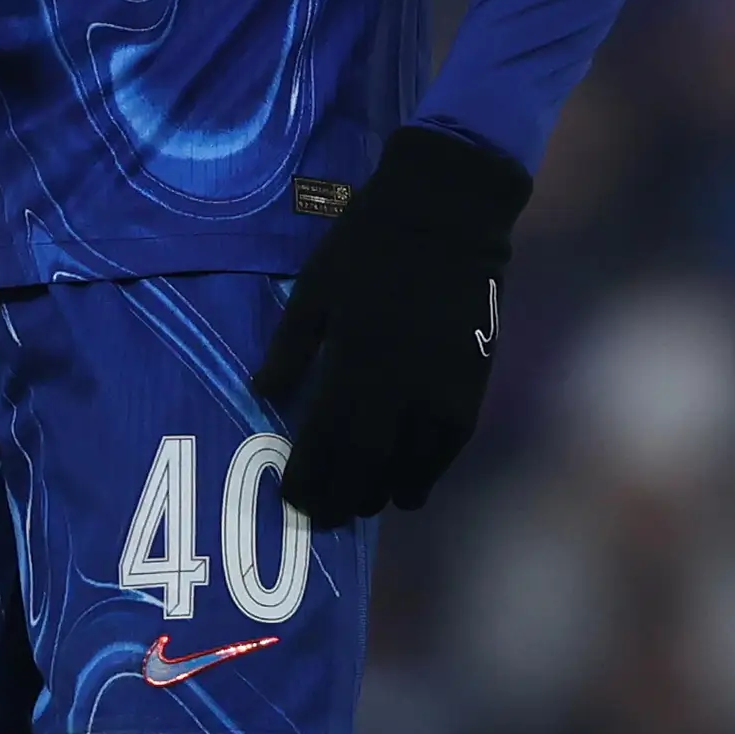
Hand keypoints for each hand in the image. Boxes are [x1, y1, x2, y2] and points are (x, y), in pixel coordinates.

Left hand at [251, 125, 529, 520]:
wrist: (450, 215)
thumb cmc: (368, 245)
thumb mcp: (315, 289)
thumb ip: (289, 349)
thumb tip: (262, 396)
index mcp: (354, 360)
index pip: (326, 444)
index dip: (308, 482)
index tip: (293, 502)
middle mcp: (399, 387)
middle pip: (367, 467)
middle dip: (342, 500)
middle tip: (324, 518)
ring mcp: (441, 390)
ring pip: (412, 467)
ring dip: (384, 493)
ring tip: (364, 503)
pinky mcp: (472, 385)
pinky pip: (447, 449)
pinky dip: (426, 472)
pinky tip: (408, 482)